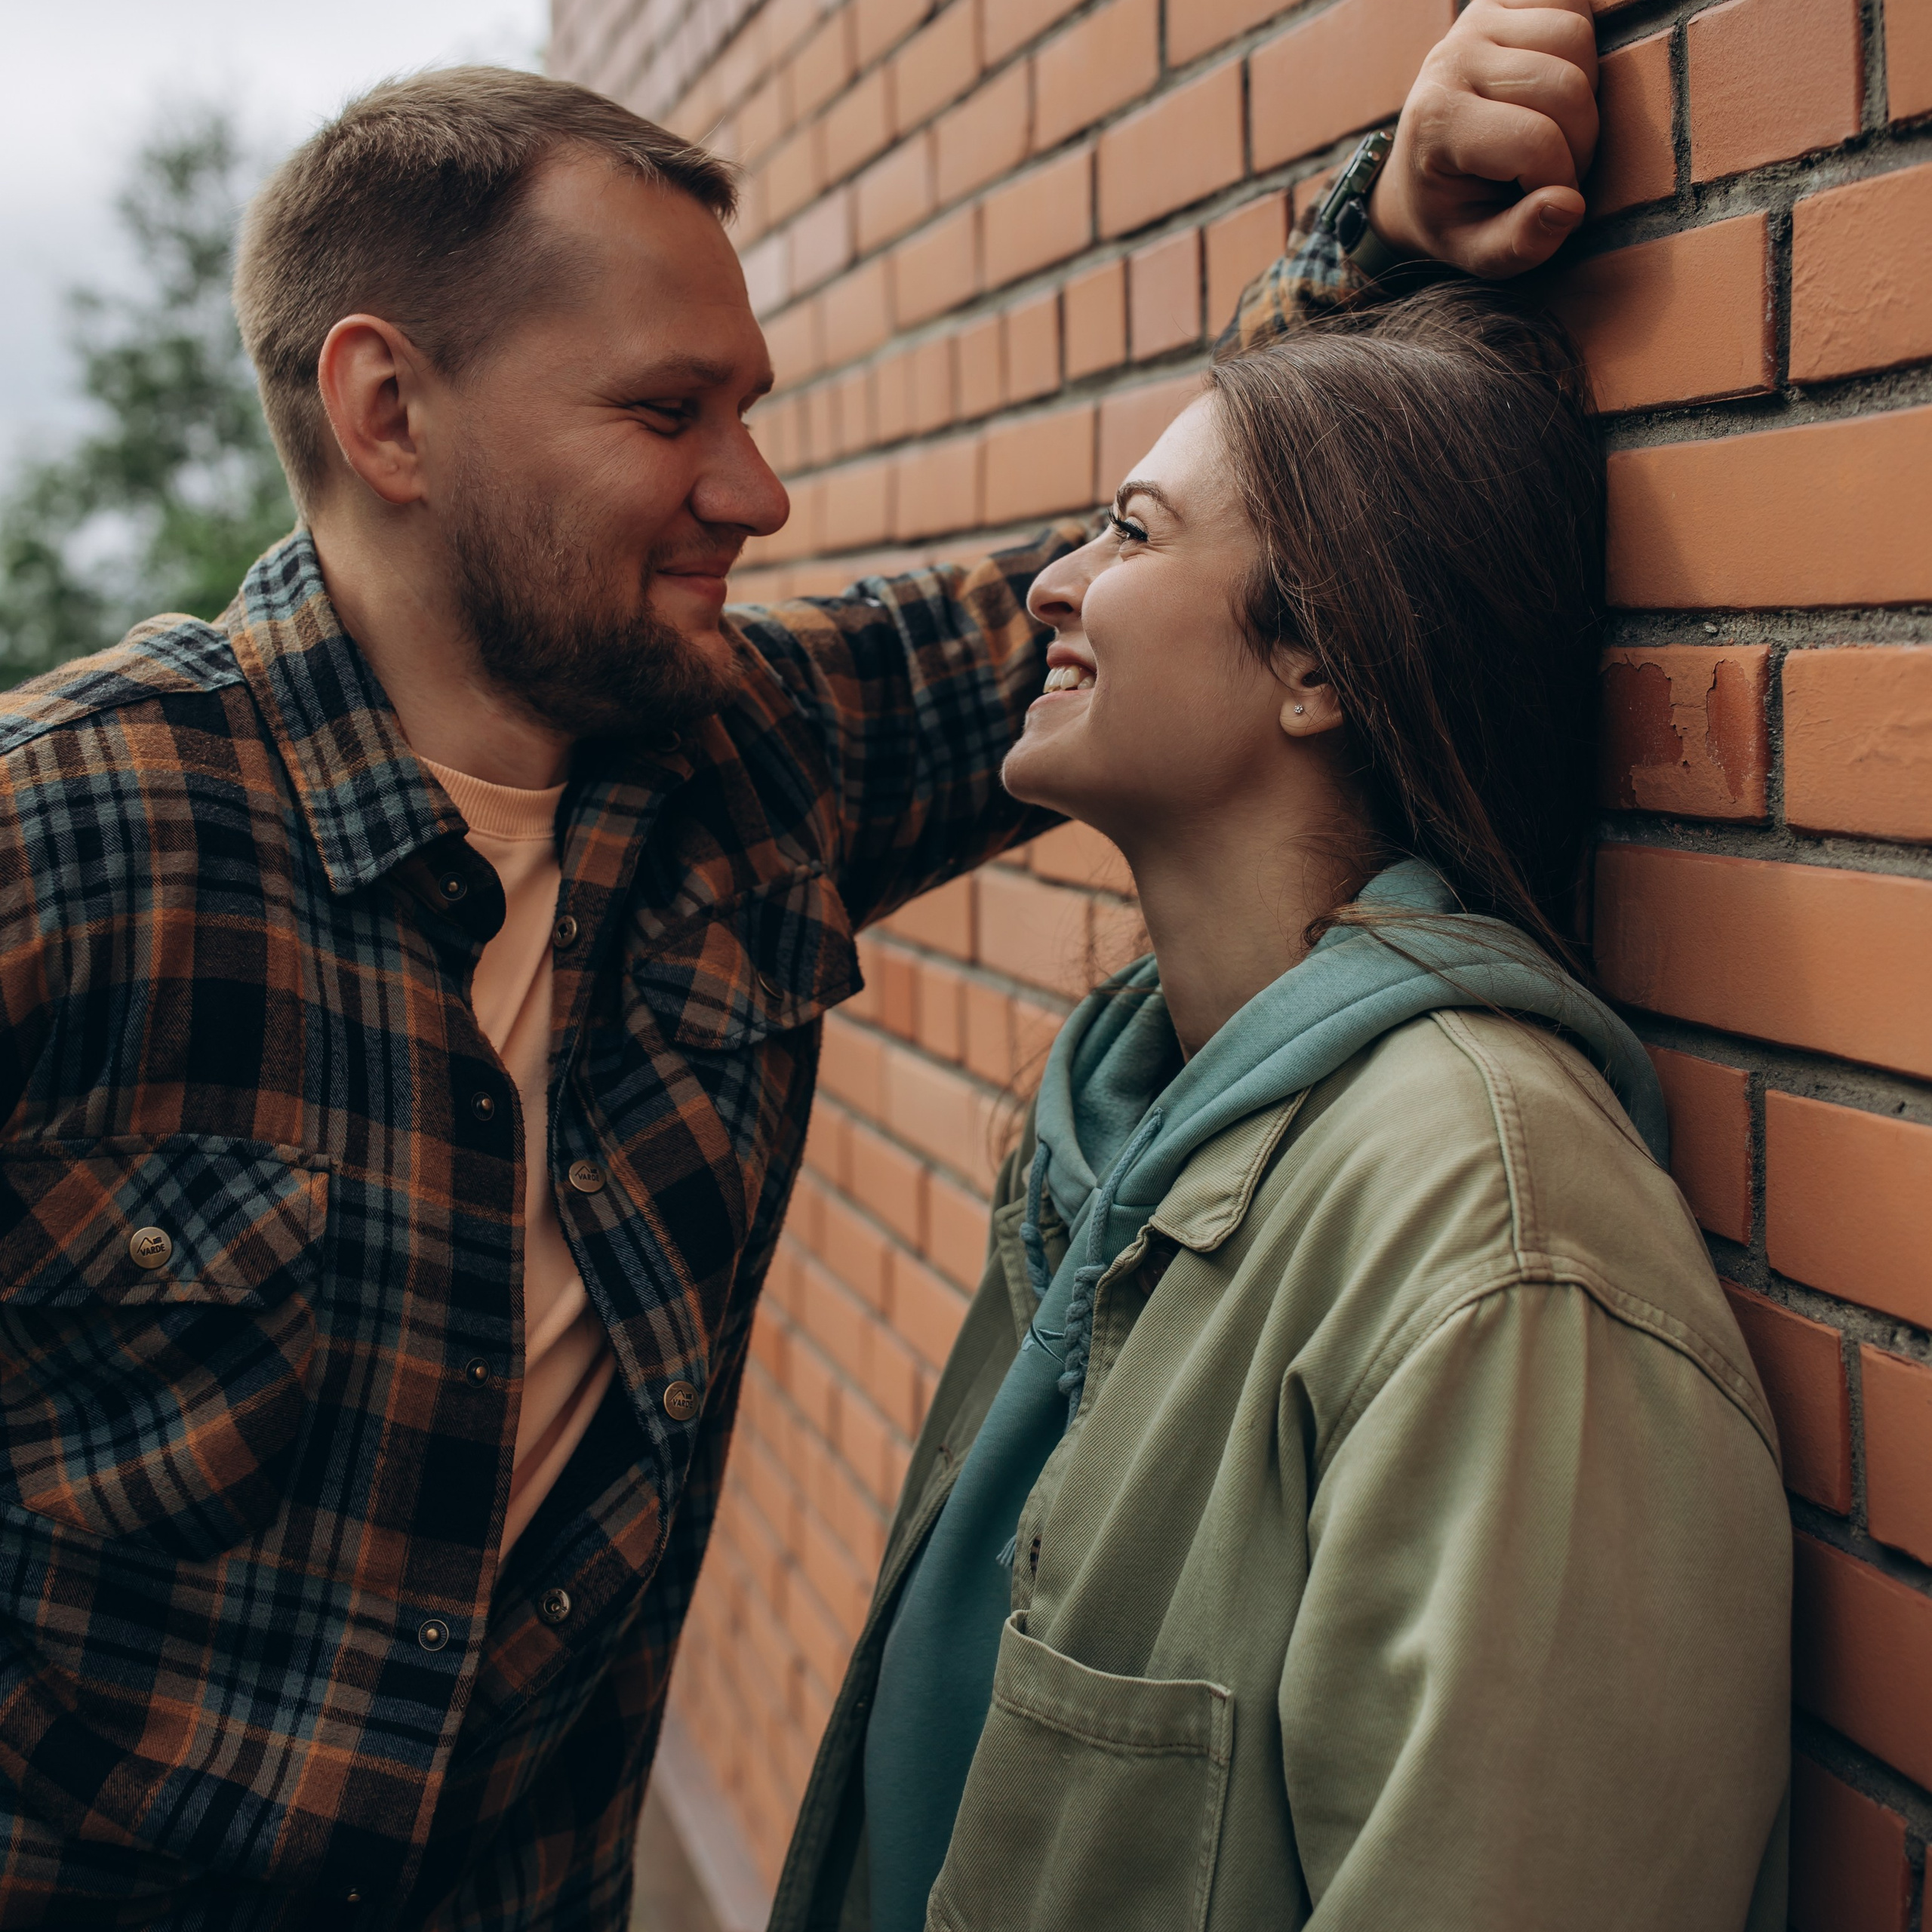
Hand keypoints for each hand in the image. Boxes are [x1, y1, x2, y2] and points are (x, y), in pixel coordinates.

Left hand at [1367, 0, 1599, 279]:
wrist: (1420, 171)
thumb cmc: (1454, 213)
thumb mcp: (1477, 251)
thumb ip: (1520, 245)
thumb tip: (1569, 206)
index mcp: (1437, 122)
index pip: (1535, 143)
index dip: (1561, 180)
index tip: (1546, 201)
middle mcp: (1451, 60)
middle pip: (1566, 87)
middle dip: (1581, 140)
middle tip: (1559, 169)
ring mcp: (1475, 22)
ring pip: (1577, 39)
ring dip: (1587, 94)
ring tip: (1557, 129)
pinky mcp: (1502, 0)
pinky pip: (1574, 5)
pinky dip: (1582, 50)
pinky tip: (1554, 89)